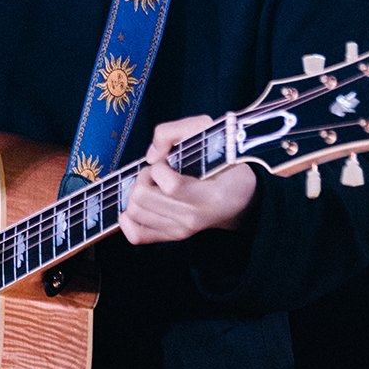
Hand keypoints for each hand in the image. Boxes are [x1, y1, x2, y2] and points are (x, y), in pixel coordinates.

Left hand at [119, 114, 257, 244]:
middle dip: (143, 177)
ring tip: (155, 185)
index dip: (160, 168)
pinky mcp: (172, 237)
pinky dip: (129, 219)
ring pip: (134, 212)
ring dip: (138, 192)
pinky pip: (136, 235)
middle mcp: (194, 218)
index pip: (170, 186)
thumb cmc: (223, 161)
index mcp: (210, 195)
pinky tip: (143, 203)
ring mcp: (182, 231)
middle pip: (142, 198)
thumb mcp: (207, 130)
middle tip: (158, 171)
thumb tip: (151, 156)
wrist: (240, 197)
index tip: (169, 161)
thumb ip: (173, 131)